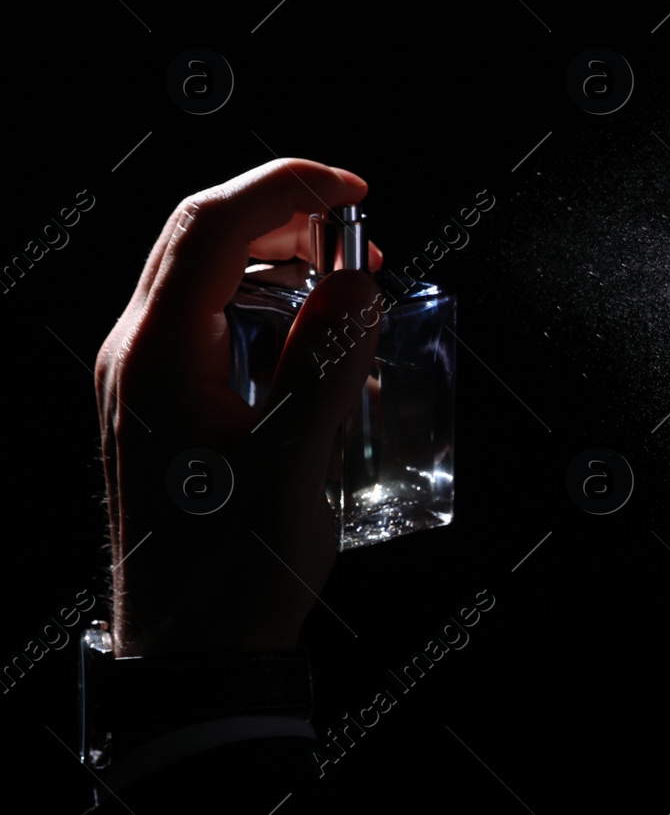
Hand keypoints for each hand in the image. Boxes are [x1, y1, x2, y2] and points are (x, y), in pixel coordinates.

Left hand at [96, 159, 384, 656]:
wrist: (193, 652)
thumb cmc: (235, 569)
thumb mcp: (292, 463)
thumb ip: (323, 361)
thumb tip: (355, 281)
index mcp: (157, 357)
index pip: (213, 226)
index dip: (288, 188)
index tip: (357, 192)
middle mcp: (136, 355)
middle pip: (200, 237)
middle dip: (286, 216)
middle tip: (362, 238)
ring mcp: (141, 380)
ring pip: (201, 273)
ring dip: (276, 257)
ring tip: (345, 283)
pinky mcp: (160, 405)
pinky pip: (206, 319)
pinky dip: (263, 302)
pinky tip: (313, 339)